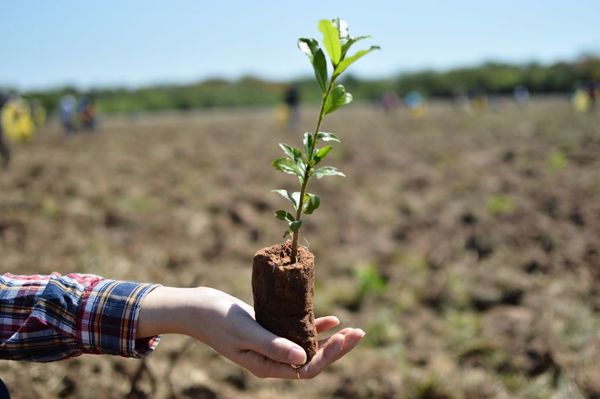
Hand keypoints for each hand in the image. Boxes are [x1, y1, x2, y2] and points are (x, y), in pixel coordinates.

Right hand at [137, 287, 364, 378]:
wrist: (197, 307)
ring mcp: (272, 345)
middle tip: (359, 334)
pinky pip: (297, 331)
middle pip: (312, 359)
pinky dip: (315, 327)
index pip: (306, 369)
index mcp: (267, 366)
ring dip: (330, 339)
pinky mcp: (270, 329)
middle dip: (338, 349)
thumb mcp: (247, 332)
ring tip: (351, 329)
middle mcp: (272, 359)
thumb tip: (304, 359)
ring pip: (308, 346)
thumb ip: (274, 345)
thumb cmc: (218, 319)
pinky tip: (331, 319)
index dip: (329, 357)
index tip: (344, 339)